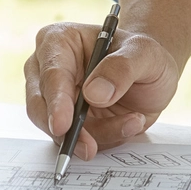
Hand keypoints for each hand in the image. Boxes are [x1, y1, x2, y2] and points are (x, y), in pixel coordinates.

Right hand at [24, 23, 179, 158]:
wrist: (150, 75)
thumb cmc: (142, 56)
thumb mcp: (144, 54)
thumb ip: (121, 68)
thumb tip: (93, 94)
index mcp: (59, 41)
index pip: (51, 74)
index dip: (56, 102)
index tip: (63, 125)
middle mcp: (47, 69)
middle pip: (40, 107)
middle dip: (66, 131)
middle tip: (89, 147)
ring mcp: (52, 99)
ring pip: (58, 130)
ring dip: (95, 135)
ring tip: (132, 122)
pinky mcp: (64, 122)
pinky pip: (74, 141)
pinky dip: (102, 139)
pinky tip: (127, 124)